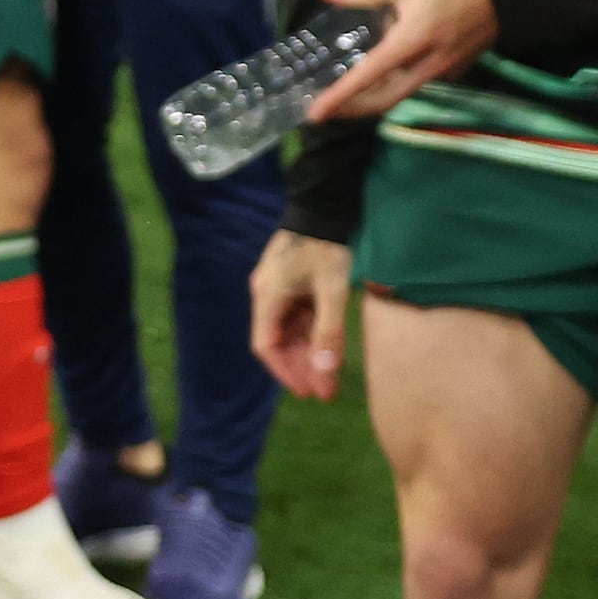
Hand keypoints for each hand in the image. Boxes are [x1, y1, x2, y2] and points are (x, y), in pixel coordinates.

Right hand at [250, 229, 354, 401]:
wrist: (325, 207)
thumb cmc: (326, 248)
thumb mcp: (332, 292)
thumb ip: (328, 333)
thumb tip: (325, 373)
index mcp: (267, 297)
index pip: (265, 346)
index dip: (285, 372)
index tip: (308, 391)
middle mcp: (266, 296)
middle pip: (278, 342)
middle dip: (301, 367)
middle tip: (326, 391)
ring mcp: (278, 290)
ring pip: (289, 332)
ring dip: (308, 354)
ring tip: (332, 376)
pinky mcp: (291, 284)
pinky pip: (298, 318)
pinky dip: (312, 336)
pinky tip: (329, 348)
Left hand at [301, 0, 493, 125]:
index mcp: (412, 42)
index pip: (367, 77)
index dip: (339, 98)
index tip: (315, 114)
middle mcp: (429, 65)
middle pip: (384, 100)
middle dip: (352, 109)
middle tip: (324, 110)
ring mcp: (445, 69)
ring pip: (401, 94)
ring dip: (372, 98)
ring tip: (343, 94)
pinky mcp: (455, 66)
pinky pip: (417, 83)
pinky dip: (393, 85)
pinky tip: (378, 73)